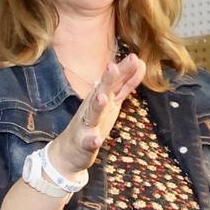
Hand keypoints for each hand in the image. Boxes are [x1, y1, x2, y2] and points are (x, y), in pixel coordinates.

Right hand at [50, 52, 144, 173]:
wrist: (69, 150)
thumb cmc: (92, 122)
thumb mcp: (112, 101)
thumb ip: (125, 83)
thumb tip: (140, 63)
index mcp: (100, 97)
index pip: (113, 82)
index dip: (123, 71)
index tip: (135, 58)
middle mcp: (92, 107)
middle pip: (101, 92)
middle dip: (106, 80)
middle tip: (112, 66)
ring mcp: (86, 125)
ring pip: (92, 114)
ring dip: (96, 106)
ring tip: (102, 97)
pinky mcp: (83, 143)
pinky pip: (88, 141)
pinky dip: (92, 140)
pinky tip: (96, 139)